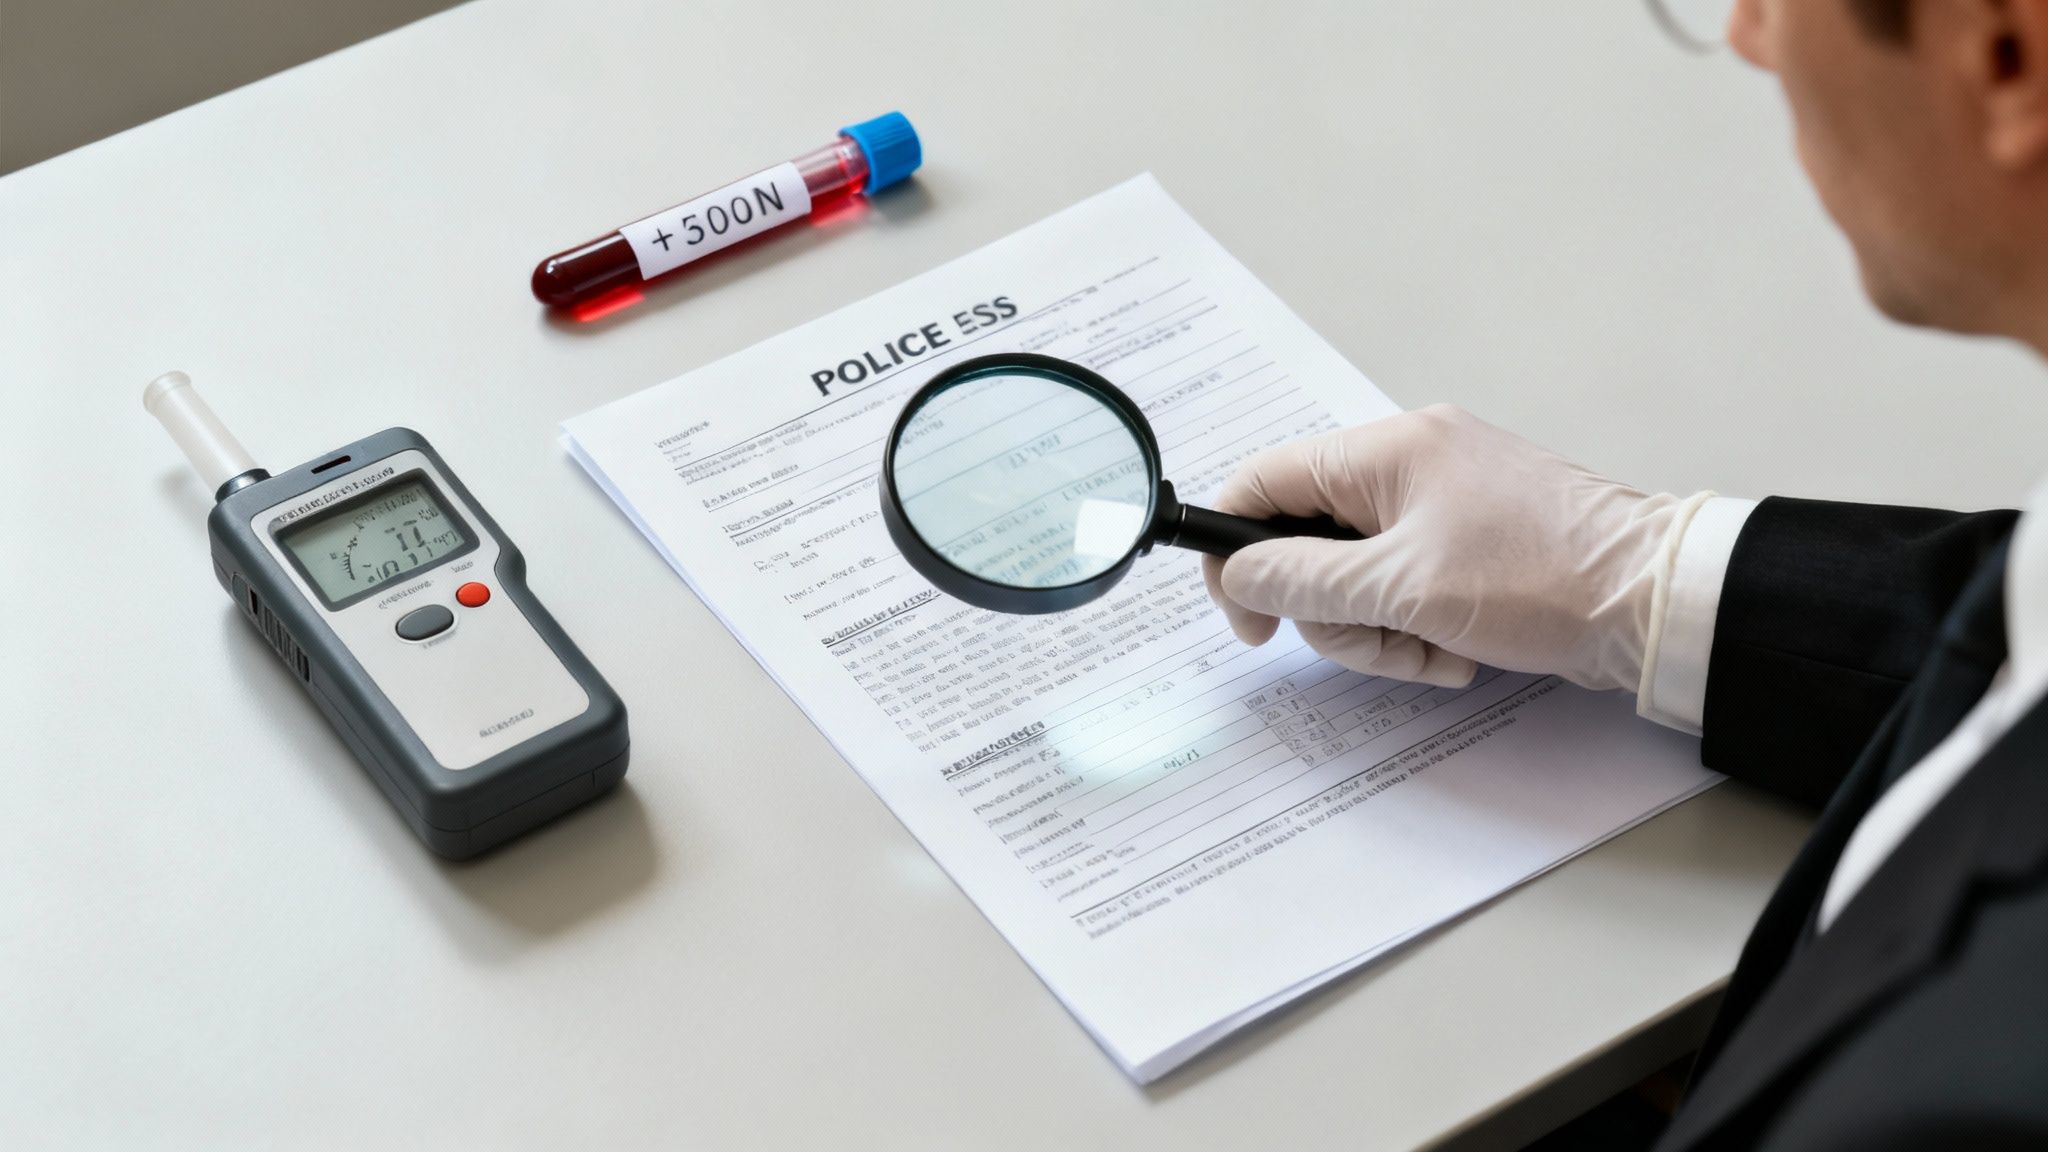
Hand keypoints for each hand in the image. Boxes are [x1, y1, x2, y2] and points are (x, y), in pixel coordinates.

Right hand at [1201, 405, 1710, 690]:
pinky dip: (1418, 629)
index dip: (1236, 553)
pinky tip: (1460, 651)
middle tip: (1379, 644)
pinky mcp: (1469, 541)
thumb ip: (1304, 579)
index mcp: (1385, 451)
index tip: (1250, 619)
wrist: (1654, 600)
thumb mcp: (1403, 587)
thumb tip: (1239, 573)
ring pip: (1357, 577)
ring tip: (1435, 652)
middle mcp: (1408, 463)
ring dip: (1382, 631)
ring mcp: (1442, 502)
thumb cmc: (1542, 580)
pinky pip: (1405, 588)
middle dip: (1335, 612)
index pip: (1262, 482)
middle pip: (1309, 543)